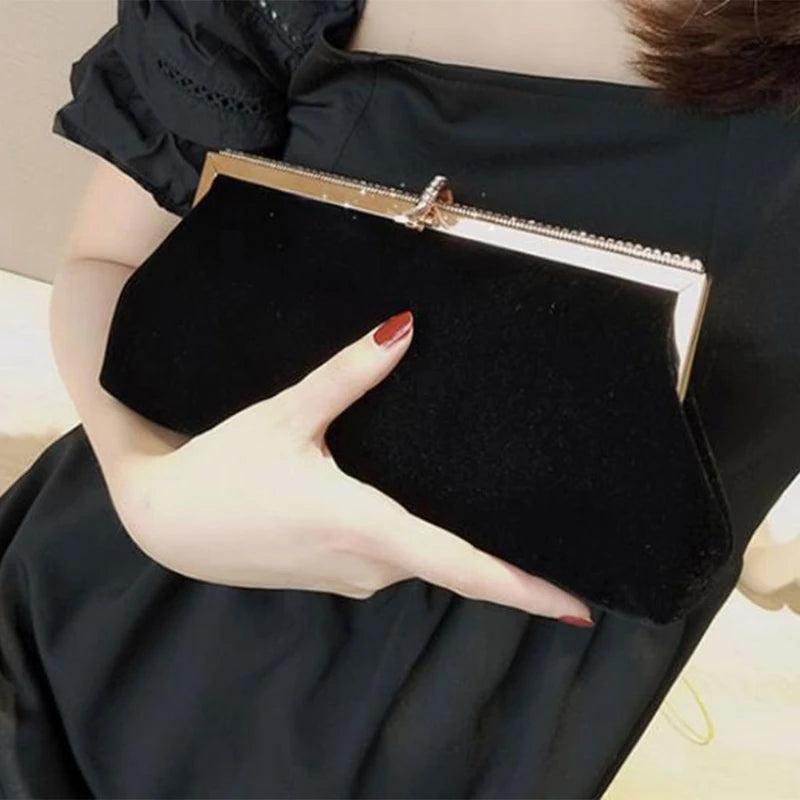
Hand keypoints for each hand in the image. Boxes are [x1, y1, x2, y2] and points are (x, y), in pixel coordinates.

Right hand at [111, 310, 592, 624]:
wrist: (168, 521)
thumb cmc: (224, 471)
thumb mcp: (287, 417)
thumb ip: (349, 375)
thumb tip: (403, 329)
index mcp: (365, 526)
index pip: (463, 567)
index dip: (523, 589)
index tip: (577, 608)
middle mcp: (368, 564)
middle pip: (453, 565)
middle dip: (503, 562)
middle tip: (554, 542)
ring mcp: (353, 576)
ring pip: (423, 561)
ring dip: (460, 551)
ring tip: (500, 520)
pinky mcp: (338, 576)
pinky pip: (395, 562)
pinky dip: (421, 545)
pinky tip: (423, 514)